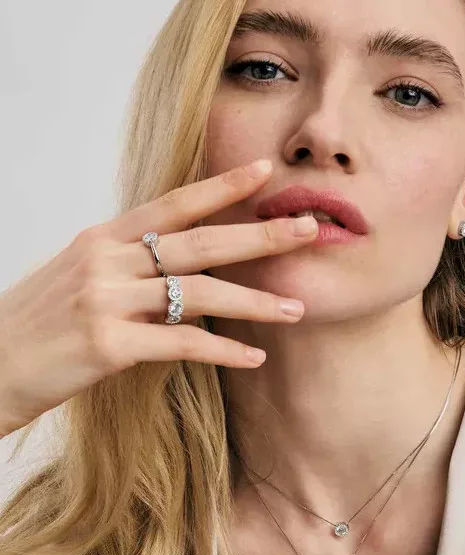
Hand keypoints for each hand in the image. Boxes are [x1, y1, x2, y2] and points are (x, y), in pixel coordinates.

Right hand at [0, 159, 317, 437]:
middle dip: (259, 236)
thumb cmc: (39, 323)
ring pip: (198, 292)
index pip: (173, 204)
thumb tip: (186, 270)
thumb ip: (132, 267)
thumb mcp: (82, 278)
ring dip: (255, 302)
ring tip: (297, 308)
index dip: (222, 186)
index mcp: (104, 238)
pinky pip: (179, 342)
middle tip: (309, 229)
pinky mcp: (106, 343)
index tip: (265, 171)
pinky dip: (221, 350)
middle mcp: (107, 259)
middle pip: (199, 242)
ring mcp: (105, 299)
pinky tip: (255, 357)